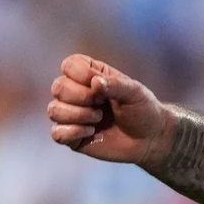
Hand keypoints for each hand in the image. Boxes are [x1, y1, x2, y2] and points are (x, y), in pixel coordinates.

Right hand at [46, 54, 173, 164]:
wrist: (150, 138)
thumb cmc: (143, 109)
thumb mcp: (135, 92)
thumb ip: (115, 85)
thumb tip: (95, 82)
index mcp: (91, 75)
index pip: (69, 65)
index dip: (82, 74)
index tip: (102, 85)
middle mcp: (77, 93)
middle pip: (58, 87)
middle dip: (82, 97)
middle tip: (102, 104)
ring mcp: (72, 115)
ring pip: (54, 110)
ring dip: (79, 115)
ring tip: (99, 119)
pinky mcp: (71, 137)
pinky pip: (56, 133)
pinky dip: (73, 132)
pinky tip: (91, 132)